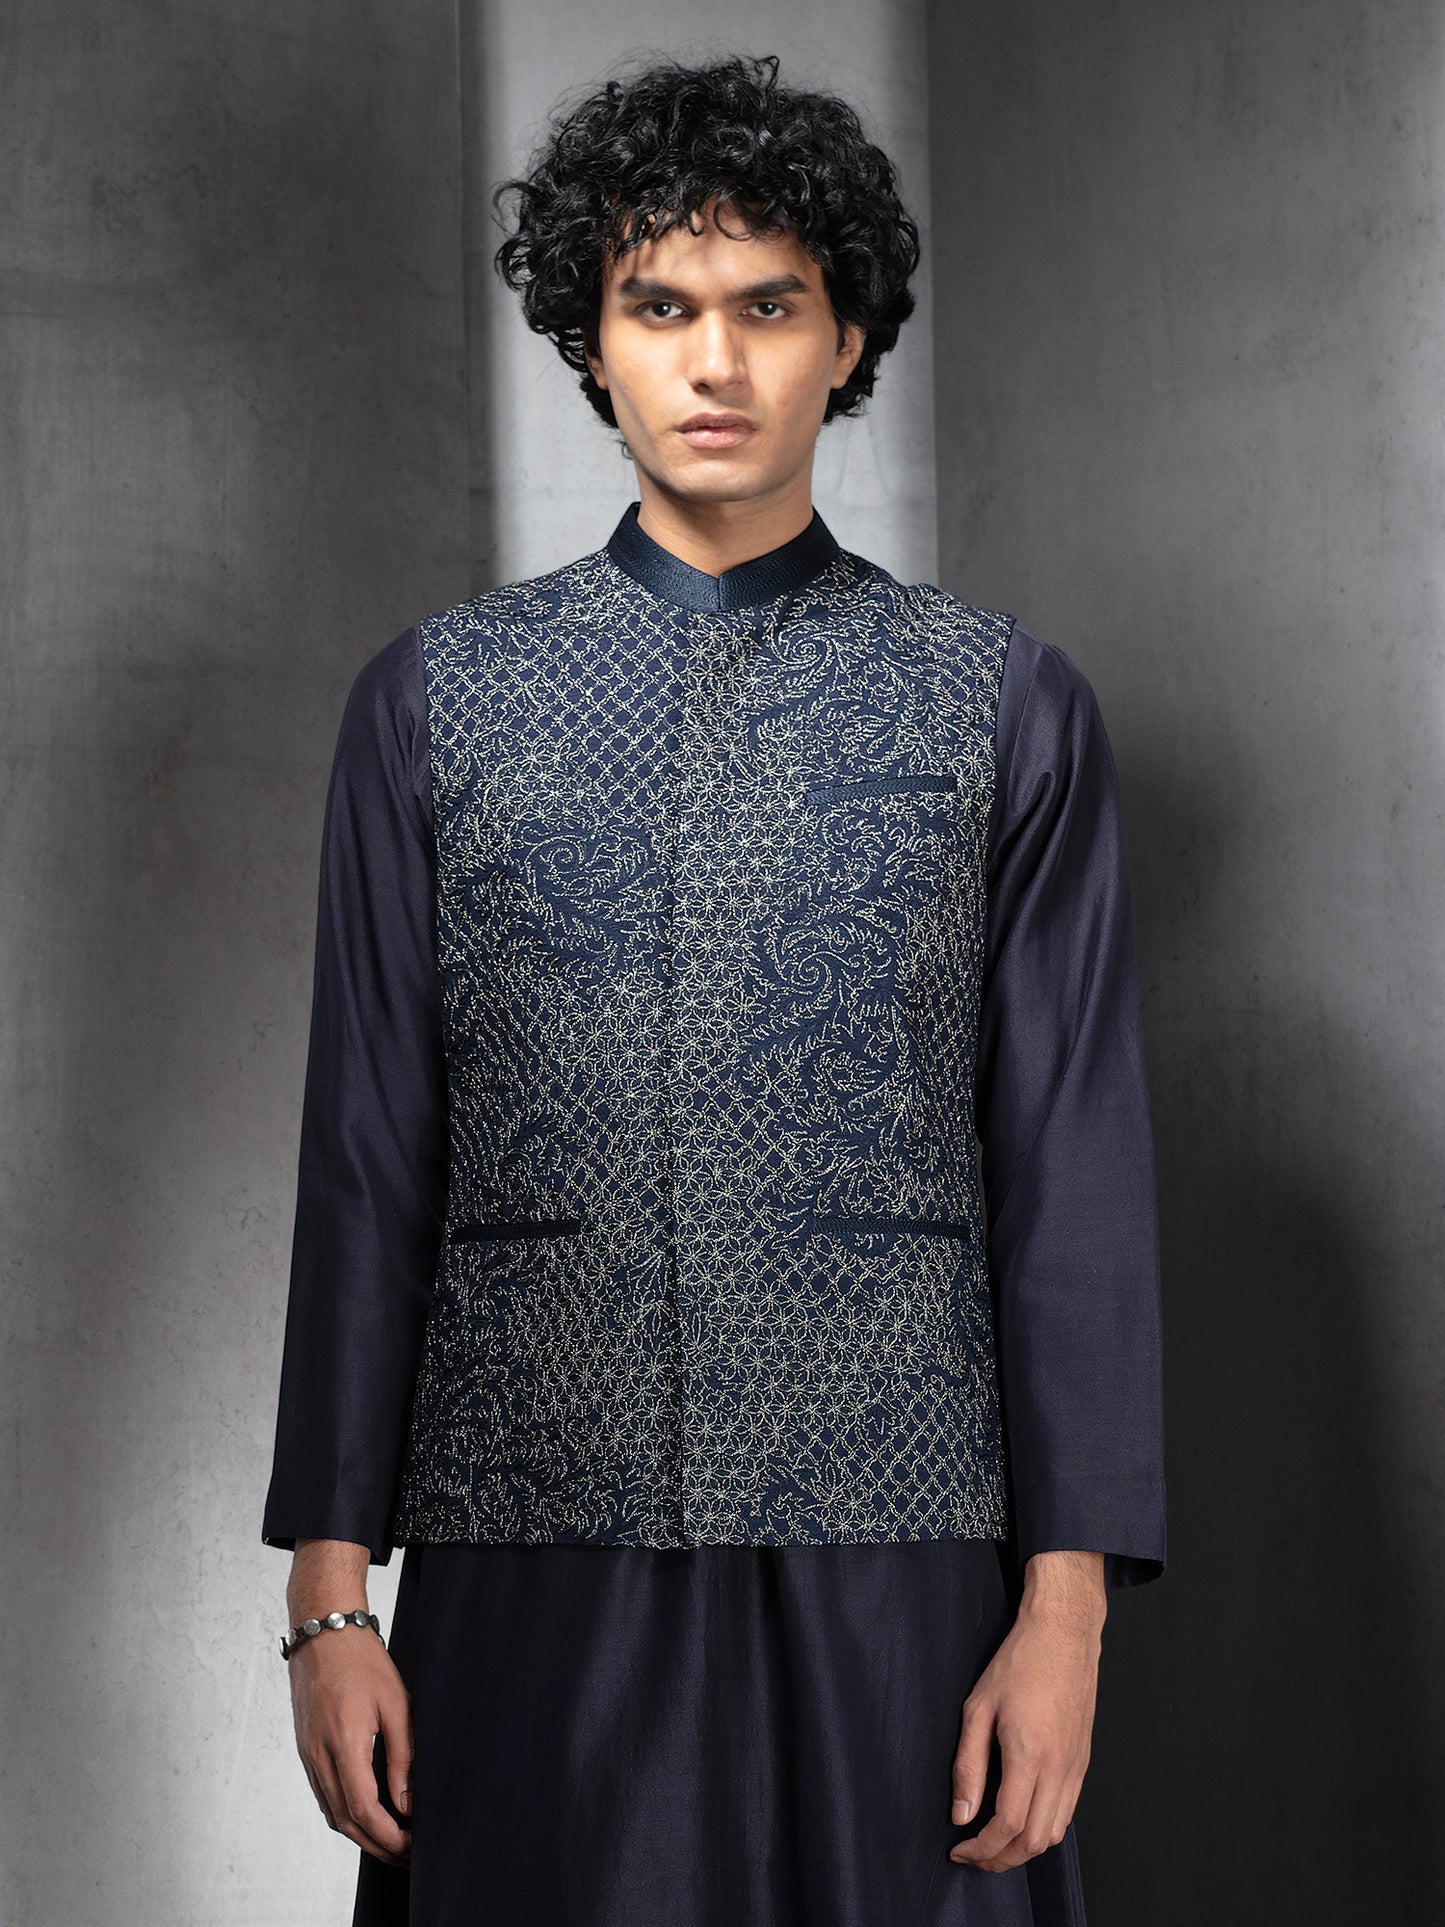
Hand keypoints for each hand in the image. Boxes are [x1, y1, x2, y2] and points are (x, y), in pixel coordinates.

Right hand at [289, 1624, 413, 1865]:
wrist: (323, 1632)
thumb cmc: (363, 1661)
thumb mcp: (396, 1703)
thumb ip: (403, 1757)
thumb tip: (408, 1805)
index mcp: (342, 1743)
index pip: (362, 1810)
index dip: (388, 1837)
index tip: (412, 1846)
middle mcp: (318, 1756)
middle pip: (345, 1821)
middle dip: (378, 1846)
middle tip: (408, 1856)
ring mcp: (308, 1755)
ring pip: (332, 1813)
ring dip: (362, 1835)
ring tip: (393, 1843)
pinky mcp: (305, 1751)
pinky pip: (324, 1796)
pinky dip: (345, 1816)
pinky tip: (367, 1817)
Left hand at [948, 1549, 1104, 1872]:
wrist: (1064, 1633)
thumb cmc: (1019, 1662)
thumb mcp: (978, 1707)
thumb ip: (968, 1764)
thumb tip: (961, 1814)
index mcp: (1030, 1755)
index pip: (1007, 1825)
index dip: (981, 1848)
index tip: (958, 1851)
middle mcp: (1059, 1768)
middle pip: (1033, 1841)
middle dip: (1000, 1859)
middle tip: (973, 1856)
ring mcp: (1076, 1767)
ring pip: (1054, 1833)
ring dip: (1023, 1849)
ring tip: (993, 1843)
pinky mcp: (1083, 1761)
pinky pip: (1066, 1812)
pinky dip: (1043, 1829)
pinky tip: (1021, 1819)